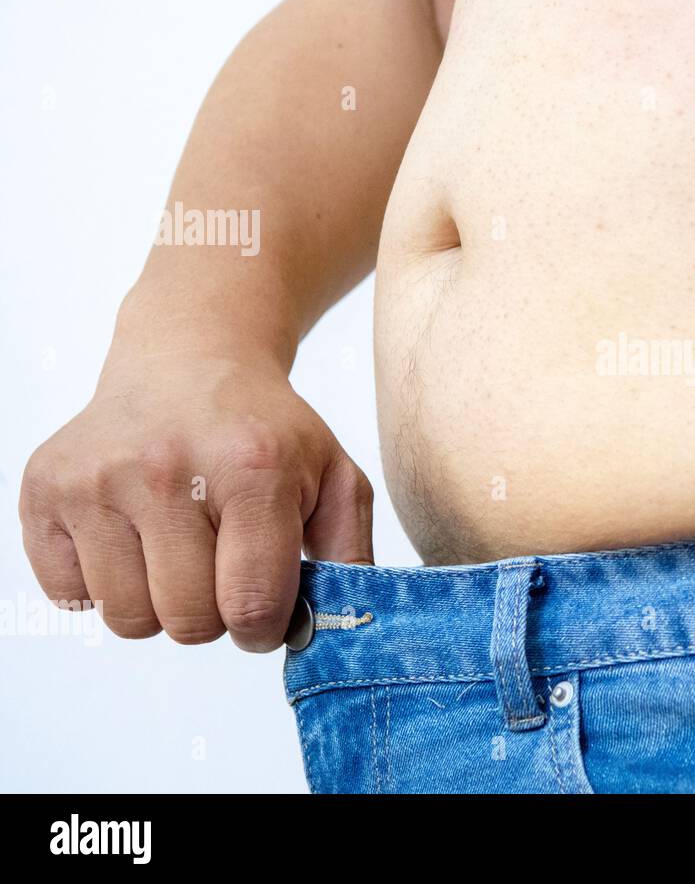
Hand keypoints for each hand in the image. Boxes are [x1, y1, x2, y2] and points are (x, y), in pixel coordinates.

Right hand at [19, 352, 373, 651]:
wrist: (188, 362)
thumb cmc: (265, 432)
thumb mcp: (334, 477)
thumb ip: (349, 557)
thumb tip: (336, 631)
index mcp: (251, 468)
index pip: (251, 604)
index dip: (263, 628)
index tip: (266, 612)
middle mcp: (165, 469)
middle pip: (188, 622)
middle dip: (215, 613)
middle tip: (222, 566)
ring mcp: (96, 479)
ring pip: (128, 619)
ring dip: (159, 603)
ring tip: (179, 548)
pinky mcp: (45, 488)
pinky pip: (71, 598)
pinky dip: (105, 586)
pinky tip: (134, 536)